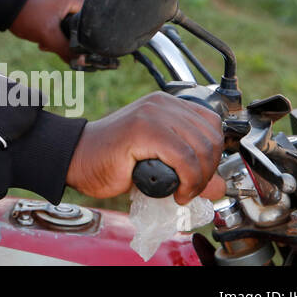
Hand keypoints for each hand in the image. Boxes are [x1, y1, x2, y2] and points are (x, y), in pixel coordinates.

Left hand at [9, 0, 83, 61]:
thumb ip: (67, 50)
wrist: (2, 4)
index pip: (89, 25)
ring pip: (68, 30)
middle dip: (65, 41)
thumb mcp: (48, 35)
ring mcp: (62, 1)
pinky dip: (51, 35)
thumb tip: (83, 63)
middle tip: (50, 44)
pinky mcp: (53, 7)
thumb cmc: (27, 14)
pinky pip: (59, 26)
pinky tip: (42, 41)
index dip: (80, 40)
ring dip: (56, 40)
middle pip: (79, 28)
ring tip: (43, 42)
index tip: (66, 48)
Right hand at [66, 92, 223, 205]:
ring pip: (201, 148)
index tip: (201, 175)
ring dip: (199, 179)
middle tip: (192, 189)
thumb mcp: (159, 162)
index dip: (213, 154)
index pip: (211, 124)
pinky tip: (177, 192)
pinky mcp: (144, 130)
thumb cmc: (110, 161)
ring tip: (183, 192)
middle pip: (210, 137)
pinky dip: (188, 181)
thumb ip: (190, 171)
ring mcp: (152, 114)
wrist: (76, 159)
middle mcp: (161, 104)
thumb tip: (220, 185)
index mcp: (165, 105)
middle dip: (209, 170)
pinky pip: (184, 158)